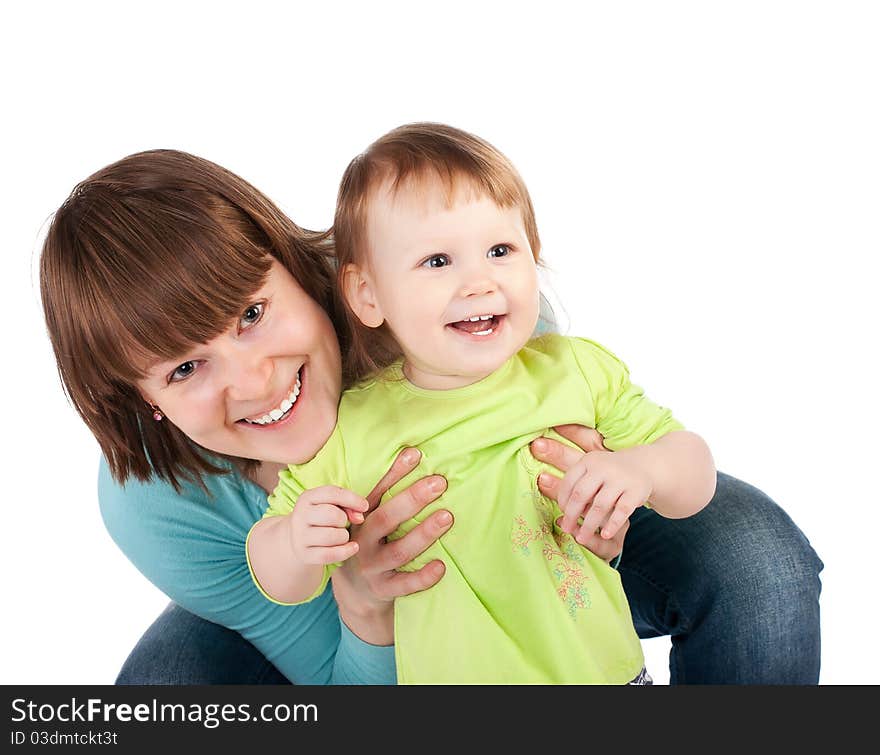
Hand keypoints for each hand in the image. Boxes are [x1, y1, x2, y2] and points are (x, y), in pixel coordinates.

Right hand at [286, 486, 369, 565]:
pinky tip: (352, 547)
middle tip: (344, 524)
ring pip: (331, 536)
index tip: (365, 506)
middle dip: (344, 520)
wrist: (302, 540)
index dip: (352, 499)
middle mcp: (299, 515)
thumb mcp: (333, 506)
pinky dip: (345, 551)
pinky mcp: (304, 554)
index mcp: (307, 498)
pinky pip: (329, 555)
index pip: (331, 493)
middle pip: (331, 514)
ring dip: (344, 536)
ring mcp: (300, 536)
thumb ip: (349, 506)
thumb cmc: (324, 518)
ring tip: (343, 536)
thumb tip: (360, 518)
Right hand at [331, 448, 452, 644]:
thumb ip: (388, 495)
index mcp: (361, 519)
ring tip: (447, 517)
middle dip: (412, 499)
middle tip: (438, 483)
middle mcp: (363, 541)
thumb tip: (414, 454)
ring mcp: (373, 567)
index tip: (416, 454)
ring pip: (399, 551)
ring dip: (423, 533)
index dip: (395, 473)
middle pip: (386, 518)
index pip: (377, 492)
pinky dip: (423, 577)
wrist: (355, 592)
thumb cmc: (371, 544)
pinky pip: (404, 585)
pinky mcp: (384, 589)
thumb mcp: (370, 519)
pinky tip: (441, 566)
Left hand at [530, 425, 628, 560]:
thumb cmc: (608, 473)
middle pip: (582, 495)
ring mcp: (621, 479)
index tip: (560, 514)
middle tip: (565, 528)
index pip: (569, 482)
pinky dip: (611, 524)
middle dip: (571, 515)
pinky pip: (622, 511)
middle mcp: (603, 467)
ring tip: (581, 538)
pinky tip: (604, 534)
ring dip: (589, 524)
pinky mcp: (636, 491)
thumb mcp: (591, 469)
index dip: (562, 501)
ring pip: (600, 505)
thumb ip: (573, 481)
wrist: (644, 466)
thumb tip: (546, 487)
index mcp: (588, 460)